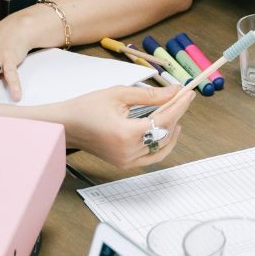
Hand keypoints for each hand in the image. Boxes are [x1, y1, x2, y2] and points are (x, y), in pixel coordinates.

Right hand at [56, 83, 197, 171]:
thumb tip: (174, 91)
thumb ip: (150, 95)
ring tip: (175, 111)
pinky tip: (166, 128)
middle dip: (177, 113)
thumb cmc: (86, 108)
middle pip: (165, 133)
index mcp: (126, 134)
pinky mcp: (125, 164)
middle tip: (183, 97)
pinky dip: (162, 142)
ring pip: (161, 146)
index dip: (179, 105)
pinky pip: (152, 156)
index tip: (188, 92)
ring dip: (172, 129)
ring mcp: (126, 160)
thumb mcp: (119, 94)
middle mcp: (128, 152)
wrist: (66, 126)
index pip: (164, 120)